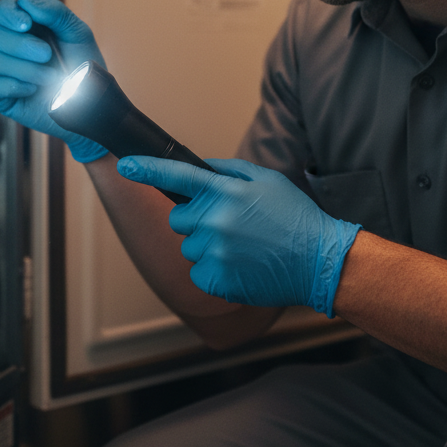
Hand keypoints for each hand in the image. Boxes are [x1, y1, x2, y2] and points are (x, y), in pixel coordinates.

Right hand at [0, 0, 107, 162]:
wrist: (91, 106)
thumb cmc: (84, 68)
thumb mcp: (78, 35)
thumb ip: (56, 13)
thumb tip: (25, 2)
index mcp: (28, 28)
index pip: (3, 11)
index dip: (8, 14)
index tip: (27, 24)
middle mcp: (12, 48)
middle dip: (20, 44)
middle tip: (47, 54)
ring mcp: (5, 72)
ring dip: (26, 69)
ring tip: (52, 77)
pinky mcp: (1, 96)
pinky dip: (14, 85)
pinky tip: (34, 90)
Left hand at [117, 156, 360, 315]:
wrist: (320, 262)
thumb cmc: (296, 218)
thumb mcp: (267, 180)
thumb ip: (230, 171)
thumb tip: (202, 167)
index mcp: (224, 193)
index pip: (176, 176)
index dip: (146, 169)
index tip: (126, 165)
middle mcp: (214, 221)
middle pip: (180, 218)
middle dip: (196, 219)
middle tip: (229, 224)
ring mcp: (213, 252)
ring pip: (189, 247)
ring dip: (207, 246)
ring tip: (243, 247)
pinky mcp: (216, 280)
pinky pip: (198, 272)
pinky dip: (214, 271)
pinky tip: (241, 265)